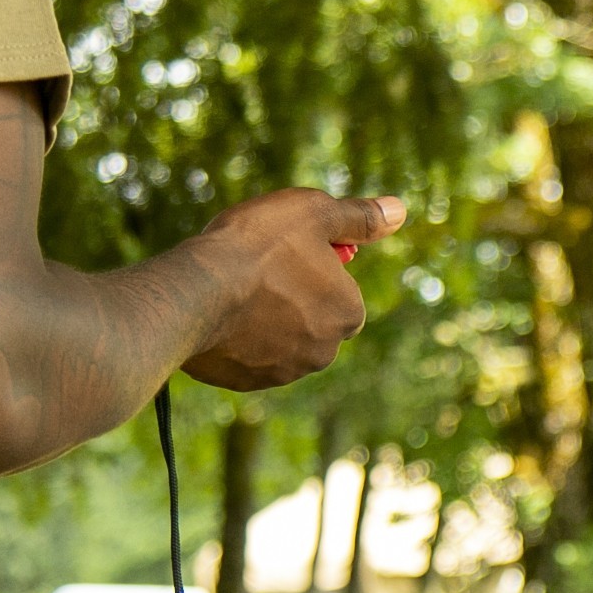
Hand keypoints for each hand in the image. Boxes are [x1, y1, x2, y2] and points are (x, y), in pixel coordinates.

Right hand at [182, 190, 405, 389]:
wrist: (195, 291)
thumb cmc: (257, 246)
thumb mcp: (314, 213)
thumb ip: (359, 216)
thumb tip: (398, 210)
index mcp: (348, 313)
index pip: (341, 293)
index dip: (314, 270)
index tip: (285, 253)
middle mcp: (323, 352)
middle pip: (311, 320)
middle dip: (290, 300)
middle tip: (256, 271)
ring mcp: (284, 372)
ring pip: (277, 340)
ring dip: (261, 320)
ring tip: (231, 291)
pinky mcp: (245, 382)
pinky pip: (244, 357)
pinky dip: (234, 339)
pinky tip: (214, 315)